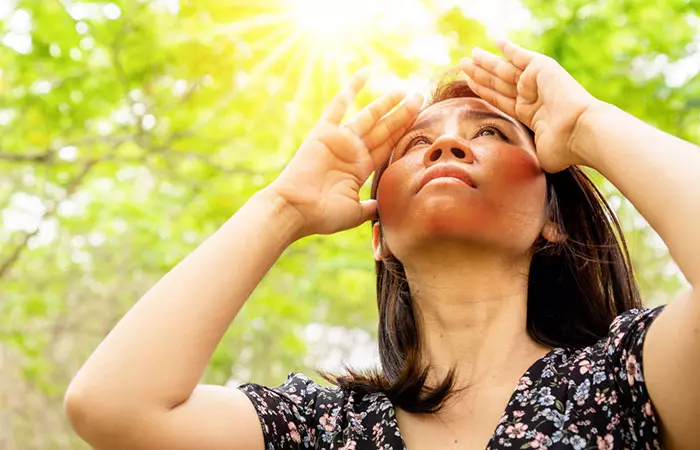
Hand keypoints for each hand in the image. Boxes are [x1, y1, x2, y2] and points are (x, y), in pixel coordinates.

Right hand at [268, 71, 422, 237]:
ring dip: (386, 102)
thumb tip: (385, 209)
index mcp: (360, 169)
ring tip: (405, 89)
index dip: (403, 132)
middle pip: (383, 129)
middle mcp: (352, 152)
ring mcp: (339, 140)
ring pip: (369, 116)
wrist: (295, 209)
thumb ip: (370, 208)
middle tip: (420, 97)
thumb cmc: (321, 216)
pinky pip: (339, 105)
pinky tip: (366, 73)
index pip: (387, 146)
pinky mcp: (324, 132)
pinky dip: (351, 89)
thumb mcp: (354, 213)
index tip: (421, 118)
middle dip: (402, 114)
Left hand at [459, 41, 598, 172]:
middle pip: (498, 82)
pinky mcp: (542, 68)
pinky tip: (495, 41)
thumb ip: (522, 155)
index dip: (484, 91)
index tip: (468, 83)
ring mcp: (536, 82)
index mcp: (529, 114)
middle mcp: (531, 96)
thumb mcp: (535, 154)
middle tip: (462, 65)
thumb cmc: (562, 149)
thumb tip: (509, 170)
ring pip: (503, 70)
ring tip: (467, 58)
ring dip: (485, 62)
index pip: (500, 100)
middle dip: (480, 74)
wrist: (579, 133)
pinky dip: (509, 48)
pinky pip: (522, 56)